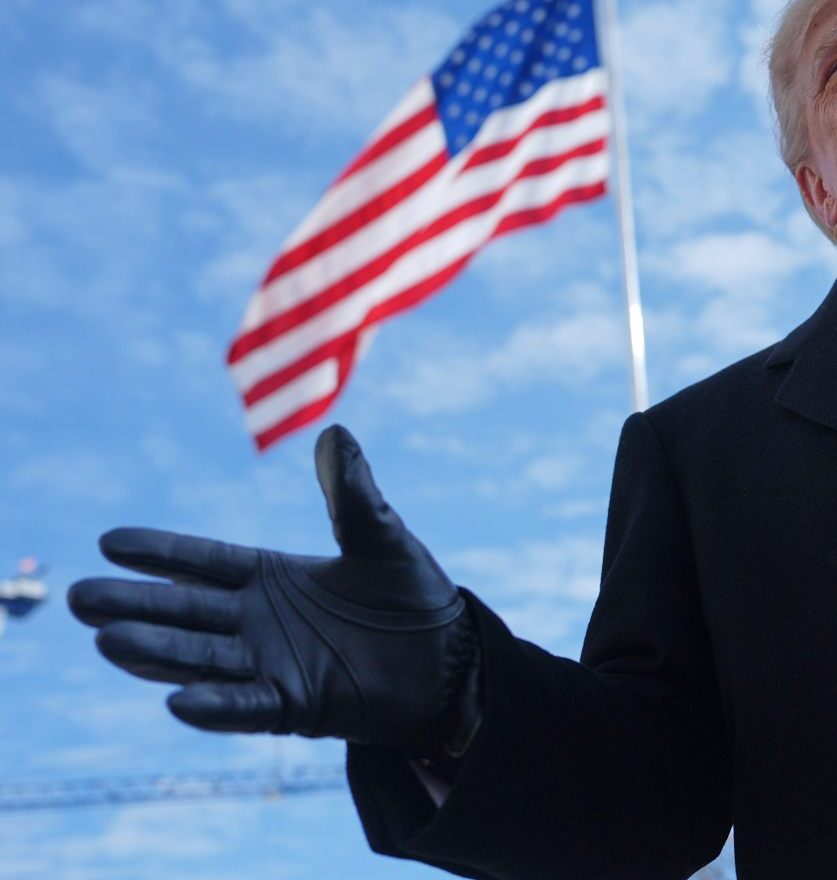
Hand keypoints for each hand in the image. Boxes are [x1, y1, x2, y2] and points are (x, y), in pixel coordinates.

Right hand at [69, 426, 475, 753]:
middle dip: (136, 604)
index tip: (108, 541)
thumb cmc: (413, 597)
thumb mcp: (383, 538)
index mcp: (272, 578)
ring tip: (108, 640)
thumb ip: (354, 495)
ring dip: (158, 652)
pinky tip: (179, 700)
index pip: (204, 562)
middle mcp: (259, 622)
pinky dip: (216, 704)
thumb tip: (336, 433)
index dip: (159, 552)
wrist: (452, 660)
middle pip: (186, 611)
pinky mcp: (297, 705)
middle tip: (79, 597)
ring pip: (202, 658)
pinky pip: (248, 706)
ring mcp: (273, 665)